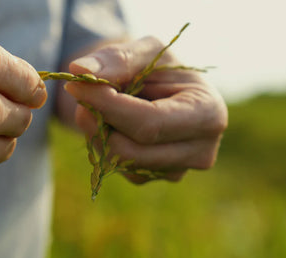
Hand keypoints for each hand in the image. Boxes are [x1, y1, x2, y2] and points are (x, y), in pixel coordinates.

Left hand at [65, 37, 226, 183]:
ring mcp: (177, 170)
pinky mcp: (156, 177)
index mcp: (207, 114)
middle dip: (97, 122)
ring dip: (97, 131)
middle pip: (130, 151)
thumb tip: (79, 69)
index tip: (77, 84)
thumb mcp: (146, 51)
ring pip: (119, 162)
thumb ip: (117, 58)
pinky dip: (104, 144)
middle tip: (80, 94)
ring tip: (102, 103)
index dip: (107, 106)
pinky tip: (114, 123)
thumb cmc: (161, 68)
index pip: (149, 123)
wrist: (164, 90)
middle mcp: (200, 151)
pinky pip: (118, 168)